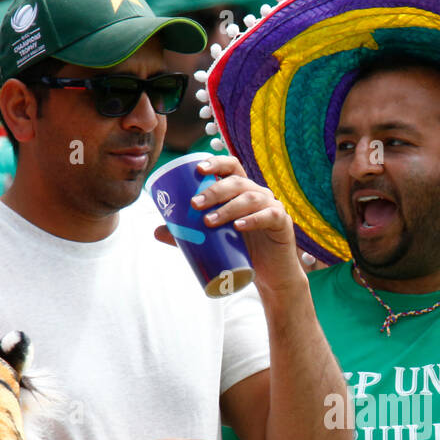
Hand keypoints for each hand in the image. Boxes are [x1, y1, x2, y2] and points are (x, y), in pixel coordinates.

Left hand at [186, 154, 305, 294]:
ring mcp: (273, 207)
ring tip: (209, 221)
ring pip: (250, 198)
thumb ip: (189, 235)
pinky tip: (239, 226)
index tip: (197, 169)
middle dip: (214, 190)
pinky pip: (269, 215)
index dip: (216, 162)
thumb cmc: (242, 252)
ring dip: (227, 207)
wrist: (270, 277)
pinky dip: (253, 219)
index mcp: (242, 191)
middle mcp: (258, 194)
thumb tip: (156, 231)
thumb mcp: (214, 240)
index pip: (231, 166)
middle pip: (237, 182)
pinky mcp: (283, 224)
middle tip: (195, 204)